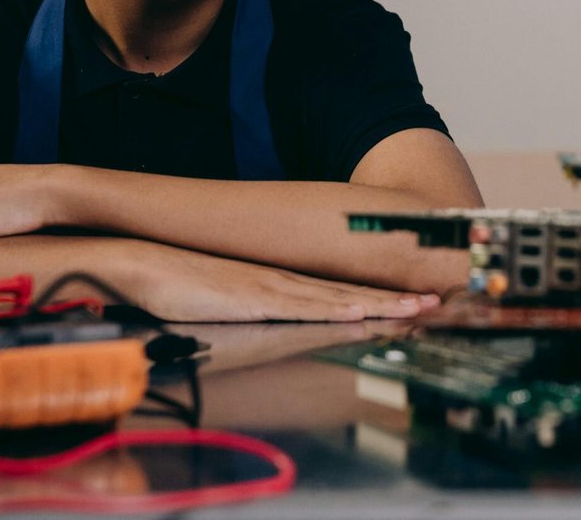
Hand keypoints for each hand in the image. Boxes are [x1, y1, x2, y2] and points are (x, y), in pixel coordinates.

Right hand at [125, 243, 440, 322]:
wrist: (146, 266)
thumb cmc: (183, 284)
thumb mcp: (231, 298)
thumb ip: (259, 305)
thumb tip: (280, 315)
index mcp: (283, 284)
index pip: (342, 293)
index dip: (380, 298)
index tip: (414, 302)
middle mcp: (286, 283)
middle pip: (351, 293)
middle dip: (394, 301)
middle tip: (434, 303)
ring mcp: (273, 289)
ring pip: (338, 299)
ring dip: (379, 305)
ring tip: (416, 309)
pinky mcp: (256, 299)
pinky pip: (303, 307)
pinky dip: (335, 310)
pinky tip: (360, 312)